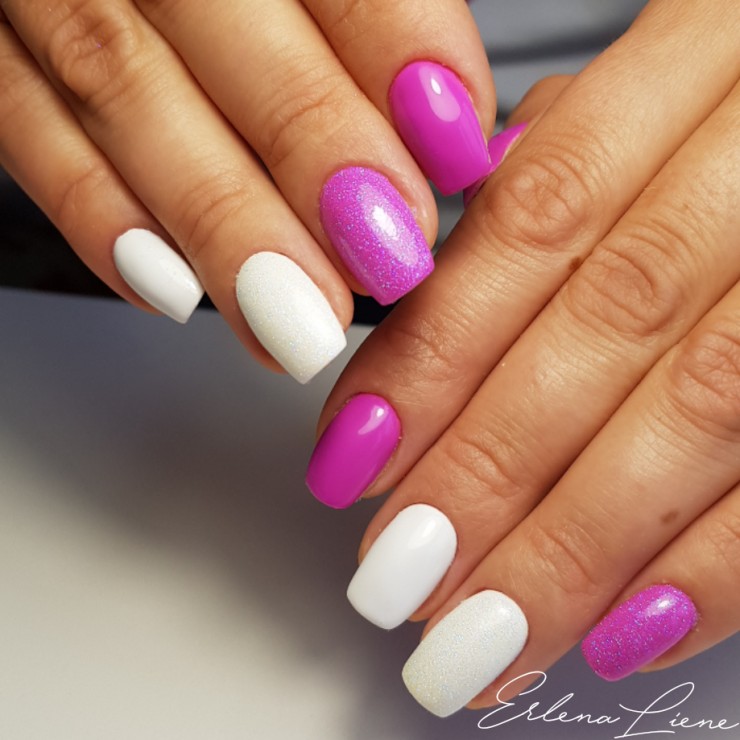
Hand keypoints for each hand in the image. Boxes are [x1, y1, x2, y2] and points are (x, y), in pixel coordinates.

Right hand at [0, 0, 493, 381]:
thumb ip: (377, 21)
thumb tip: (453, 134)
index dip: (399, 52)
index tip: (455, 154)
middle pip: (224, 28)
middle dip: (314, 151)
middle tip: (384, 259)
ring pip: (126, 94)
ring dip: (221, 223)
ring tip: (296, 320)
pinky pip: (28, 130)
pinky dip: (100, 217)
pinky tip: (175, 292)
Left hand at [306, 0, 739, 714]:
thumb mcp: (645, 100)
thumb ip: (546, 180)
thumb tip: (418, 293)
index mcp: (698, 62)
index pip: (531, 222)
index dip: (433, 355)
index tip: (353, 464)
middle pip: (606, 331)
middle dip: (490, 474)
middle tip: (401, 583)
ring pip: (703, 411)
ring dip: (576, 549)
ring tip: (481, 640)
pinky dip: (715, 565)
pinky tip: (620, 630)